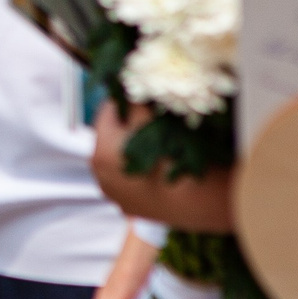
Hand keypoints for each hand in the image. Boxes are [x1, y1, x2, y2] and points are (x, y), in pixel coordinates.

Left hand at [90, 101, 235, 231]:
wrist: (197, 201)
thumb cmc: (173, 156)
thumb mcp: (151, 119)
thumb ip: (135, 103)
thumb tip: (130, 90)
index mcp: (100, 151)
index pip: (106, 113)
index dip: (123, 99)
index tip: (136, 92)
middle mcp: (100, 176)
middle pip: (111, 139)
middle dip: (127, 125)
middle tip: (148, 115)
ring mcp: (114, 194)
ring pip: (120, 161)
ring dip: (133, 149)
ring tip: (157, 141)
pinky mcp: (131, 207)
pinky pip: (131, 181)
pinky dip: (140, 171)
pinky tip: (160, 165)